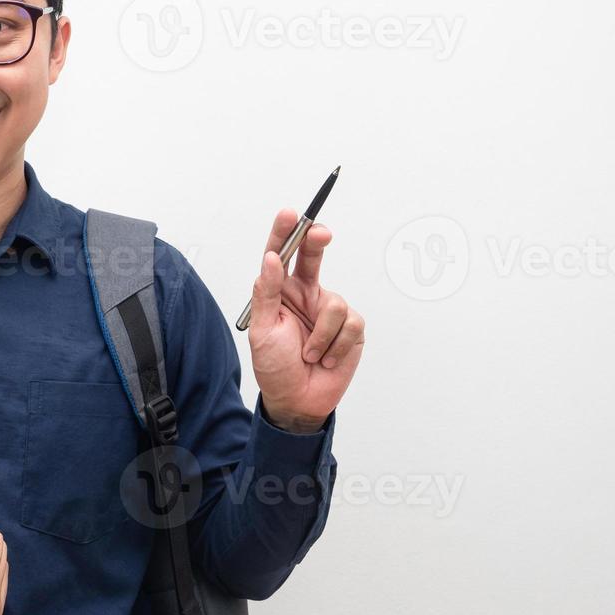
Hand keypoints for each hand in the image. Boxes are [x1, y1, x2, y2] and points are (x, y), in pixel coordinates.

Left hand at [247, 208, 364, 432]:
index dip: (286, 232)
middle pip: (314, 258)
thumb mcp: (262, 330)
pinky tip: (327, 360)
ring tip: (309, 354)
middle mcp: (306, 295)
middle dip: (318, 241)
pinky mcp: (351, 328)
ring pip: (334, 303)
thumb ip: (266, 292)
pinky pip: (350, 324)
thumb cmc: (274, 366)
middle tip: (320, 233)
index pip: (282, 255)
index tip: (290, 214)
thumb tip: (271, 258)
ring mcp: (329, 310)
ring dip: (320, 335)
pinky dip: (337, 346)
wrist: (298, 401)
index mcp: (280, 292)